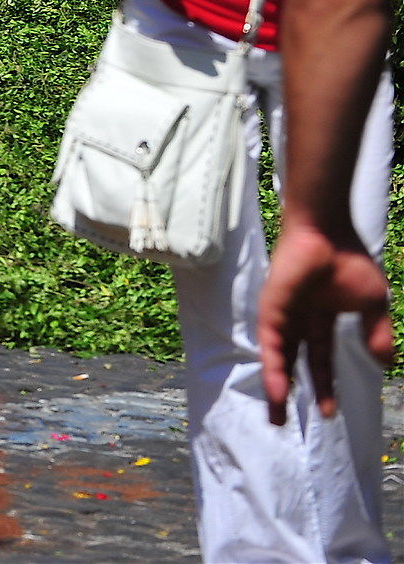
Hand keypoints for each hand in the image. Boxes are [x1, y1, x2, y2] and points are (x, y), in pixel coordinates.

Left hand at [261, 221, 394, 423]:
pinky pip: (273, 345)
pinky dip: (275, 369)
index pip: (320, 359)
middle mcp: (299, 320)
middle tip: (283, 425)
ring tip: (276, 418)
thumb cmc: (349, 260)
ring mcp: (284, 315)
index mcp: (321, 318)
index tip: (329, 413)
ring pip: (278, 359)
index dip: (324, 385)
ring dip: (276, 389)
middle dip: (290, 394)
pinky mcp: (272, 310)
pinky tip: (277, 391)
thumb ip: (376, 334)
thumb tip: (384, 364)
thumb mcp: (372, 304)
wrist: (328, 232)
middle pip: (293, 364)